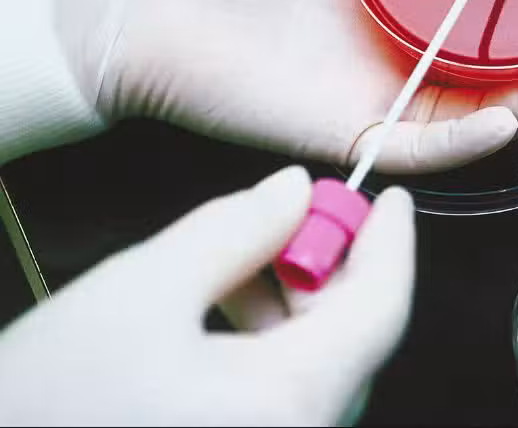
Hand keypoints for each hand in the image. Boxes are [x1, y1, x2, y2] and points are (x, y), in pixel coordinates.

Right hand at [0, 167, 413, 425]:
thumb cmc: (47, 404)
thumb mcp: (140, 291)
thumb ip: (234, 230)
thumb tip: (294, 190)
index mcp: (289, 403)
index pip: (383, 311)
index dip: (392, 244)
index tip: (391, 199)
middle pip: (357, 339)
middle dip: (336, 266)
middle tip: (307, 213)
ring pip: (322, 366)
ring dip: (301, 300)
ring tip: (255, 250)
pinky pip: (286, 393)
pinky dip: (274, 340)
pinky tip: (232, 300)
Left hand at [65, 0, 517, 172]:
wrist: (150, 0)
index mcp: (414, 8)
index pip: (506, 22)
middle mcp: (410, 60)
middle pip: (512, 76)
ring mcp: (384, 100)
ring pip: (481, 120)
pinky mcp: (349, 133)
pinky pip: (422, 150)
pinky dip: (469, 139)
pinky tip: (508, 115)